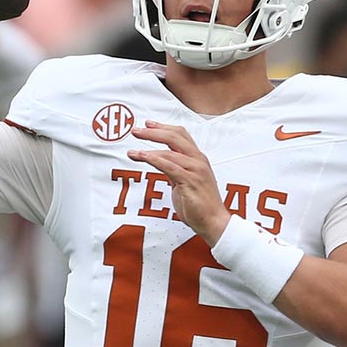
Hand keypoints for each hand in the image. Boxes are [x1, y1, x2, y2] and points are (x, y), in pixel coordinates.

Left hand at [128, 120, 230, 243]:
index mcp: (198, 158)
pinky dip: (154, 159)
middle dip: (153, 132)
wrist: (214, 221)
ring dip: (148, 149)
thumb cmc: (200, 205)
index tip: (148, 124)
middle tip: (136, 131)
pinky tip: (143, 157)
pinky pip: (169, 166)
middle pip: (174, 137)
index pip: (181, 135)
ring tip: (132, 152)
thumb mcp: (186, 182)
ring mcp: (195, 170)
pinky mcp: (190, 181)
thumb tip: (162, 163)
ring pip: (169, 151)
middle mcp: (198, 160)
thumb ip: (176, 170)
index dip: (163, 127)